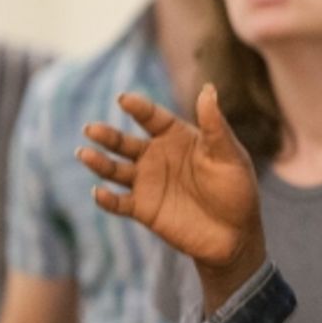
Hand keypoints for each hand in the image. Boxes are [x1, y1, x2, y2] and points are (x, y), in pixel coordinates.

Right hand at [77, 85, 264, 304]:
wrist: (236, 234)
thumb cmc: (237, 190)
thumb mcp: (230, 155)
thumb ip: (215, 125)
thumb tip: (208, 88)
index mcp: (177, 138)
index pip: (152, 118)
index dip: (138, 108)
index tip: (124, 99)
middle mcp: (157, 157)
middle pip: (125, 142)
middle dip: (107, 135)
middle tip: (92, 129)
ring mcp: (148, 183)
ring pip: (115, 169)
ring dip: (99, 162)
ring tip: (84, 154)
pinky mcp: (143, 209)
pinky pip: (118, 202)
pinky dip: (106, 199)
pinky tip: (99, 192)